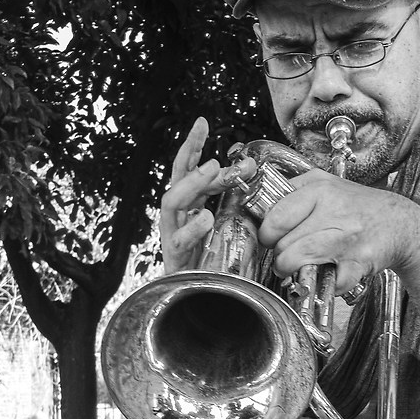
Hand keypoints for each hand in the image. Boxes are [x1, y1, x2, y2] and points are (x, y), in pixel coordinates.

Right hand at [158, 117, 256, 274]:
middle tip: (212, 149)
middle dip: (188, 159)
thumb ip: (228, 191)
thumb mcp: (220, 216)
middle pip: (176, 179)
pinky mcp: (174, 257)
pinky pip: (179, 239)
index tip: (202, 122)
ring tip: (211, 171)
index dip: (192, 145)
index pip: (186, 167)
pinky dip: (192, 228)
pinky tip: (205, 218)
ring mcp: (172, 234)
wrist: (191, 295)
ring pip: (172, 202)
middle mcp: (176, 214)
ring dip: (191, 184)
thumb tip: (248, 165)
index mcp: (188, 202)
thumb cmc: (204, 255)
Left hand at [256, 169, 417, 299]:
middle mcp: (333, 213)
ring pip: (298, 261)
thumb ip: (295, 188)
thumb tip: (263, 203)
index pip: (276, 217)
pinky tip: (327, 274)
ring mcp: (346, 239)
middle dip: (278, 256)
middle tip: (283, 257)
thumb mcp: (328, 183)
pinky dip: (324, 285)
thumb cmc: (360, 206)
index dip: (267, 234)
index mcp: (321, 191)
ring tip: (294, 268)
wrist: (402, 224)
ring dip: (291, 271)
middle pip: (284, 244)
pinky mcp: (358, 262)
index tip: (270, 238)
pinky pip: (329, 283)